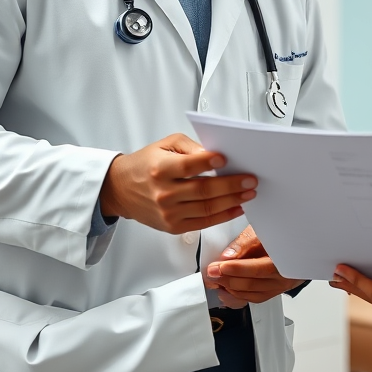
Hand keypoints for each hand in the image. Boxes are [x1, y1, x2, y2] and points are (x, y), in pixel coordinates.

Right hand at [99, 134, 255, 234]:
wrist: (122, 189)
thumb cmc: (146, 164)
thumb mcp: (164, 144)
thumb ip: (190, 147)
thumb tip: (213, 154)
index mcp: (160, 169)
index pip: (189, 166)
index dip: (209, 162)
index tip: (226, 159)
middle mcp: (164, 193)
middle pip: (203, 190)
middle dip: (231, 185)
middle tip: (250, 179)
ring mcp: (168, 212)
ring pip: (207, 208)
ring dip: (232, 201)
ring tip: (248, 193)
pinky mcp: (173, 226)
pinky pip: (203, 223)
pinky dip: (223, 216)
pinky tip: (236, 208)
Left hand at [204, 225, 305, 304]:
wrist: (296, 243)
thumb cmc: (279, 235)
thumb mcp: (263, 230)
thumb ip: (244, 243)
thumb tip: (227, 255)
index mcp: (284, 259)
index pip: (258, 269)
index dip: (236, 269)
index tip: (218, 266)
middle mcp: (284, 276)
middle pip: (252, 283)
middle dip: (227, 279)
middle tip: (211, 273)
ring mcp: (279, 286)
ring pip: (251, 294)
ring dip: (230, 289)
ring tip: (215, 280)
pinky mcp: (272, 292)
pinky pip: (254, 299)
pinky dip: (237, 296)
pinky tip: (225, 290)